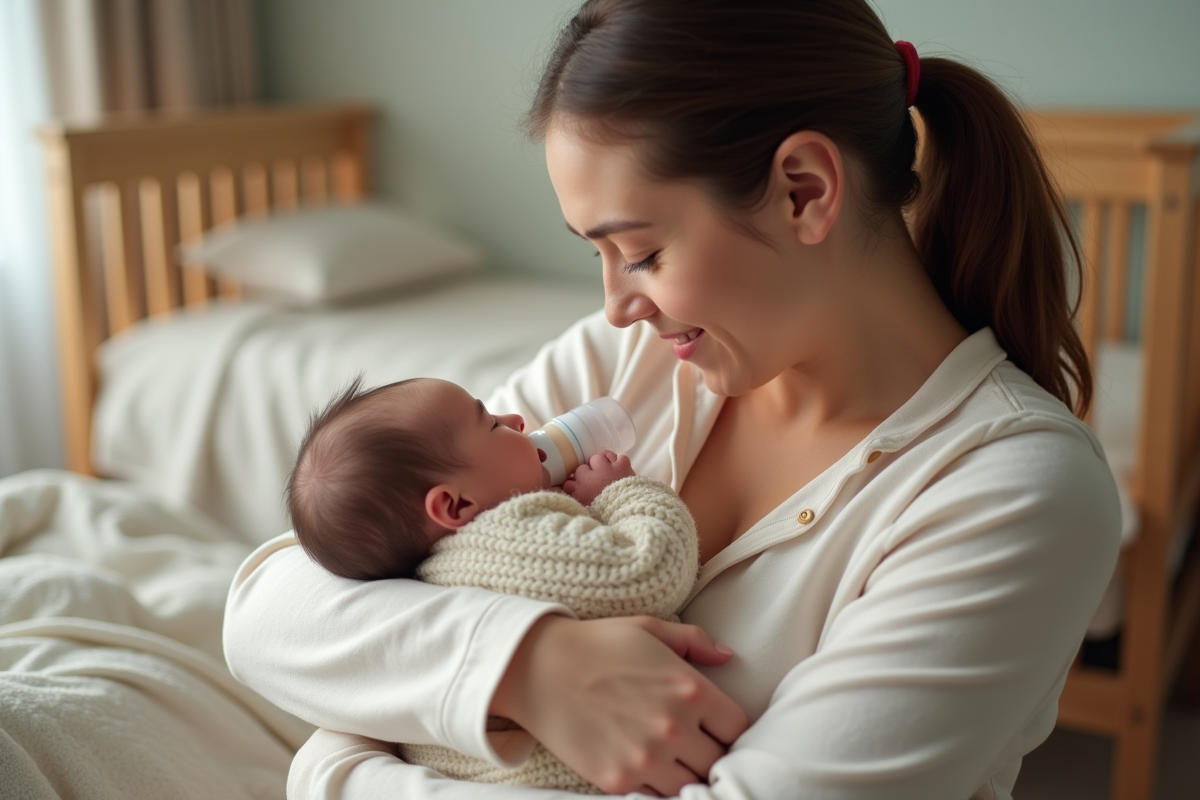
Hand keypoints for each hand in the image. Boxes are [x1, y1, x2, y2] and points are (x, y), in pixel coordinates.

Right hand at [490, 615, 747, 795]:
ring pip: (691, 786)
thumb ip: (693, 641)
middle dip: (709, 752)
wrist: (537, 668)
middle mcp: (675, 727)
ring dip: (685, 774)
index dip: (727, 727)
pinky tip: (646, 767)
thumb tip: (727, 655)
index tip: (714, 726)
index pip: (737, 728)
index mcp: (690, 688)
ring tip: (671, 759)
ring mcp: (647, 758)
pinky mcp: (618, 780)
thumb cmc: (596, 644)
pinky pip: (655, 797)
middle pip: (719, 761)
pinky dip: (655, 786)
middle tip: (693, 744)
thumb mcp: (649, 629)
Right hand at [562, 450, 634, 505]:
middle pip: (592, 460)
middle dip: (594, 466)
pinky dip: (620, 460)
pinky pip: (620, 456)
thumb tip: (567, 483)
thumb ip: (573, 491)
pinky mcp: (624, 465)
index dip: (584, 475)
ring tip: (608, 468)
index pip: (580, 470)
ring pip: (605, 455)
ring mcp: (611, 467)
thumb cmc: (602, 510)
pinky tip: (619, 466)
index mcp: (584, 482)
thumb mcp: (583, 502)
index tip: (587, 480)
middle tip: (598, 475)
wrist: (624, 511)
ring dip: (606, 460)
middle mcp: (596, 471)